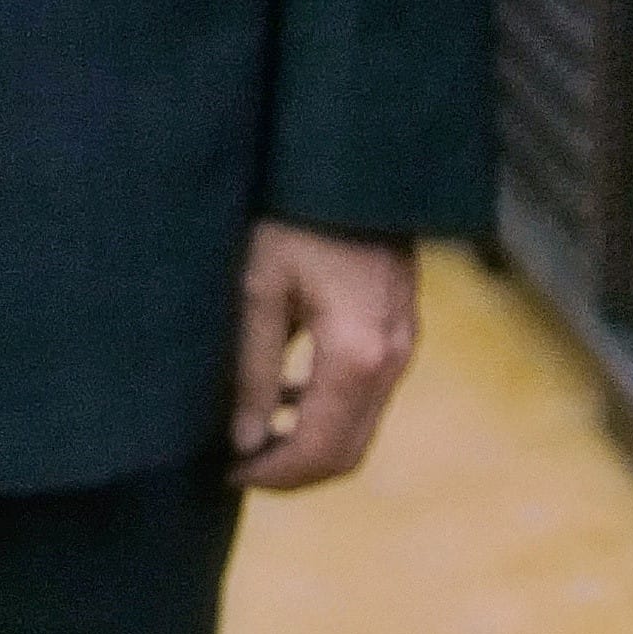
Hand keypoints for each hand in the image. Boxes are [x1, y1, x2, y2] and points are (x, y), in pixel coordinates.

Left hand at [228, 220, 419, 490]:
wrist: (352, 159)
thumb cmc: (293, 212)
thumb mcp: (257, 286)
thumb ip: (253, 369)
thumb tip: (244, 440)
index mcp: (356, 352)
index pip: (320, 449)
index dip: (273, 474)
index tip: (228, 472)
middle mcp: (392, 356)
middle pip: (348, 451)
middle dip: (292, 469)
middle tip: (237, 464)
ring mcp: (404, 343)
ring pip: (361, 426)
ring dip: (311, 441)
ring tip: (252, 434)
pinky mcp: (402, 329)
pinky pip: (370, 393)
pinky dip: (330, 410)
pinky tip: (286, 394)